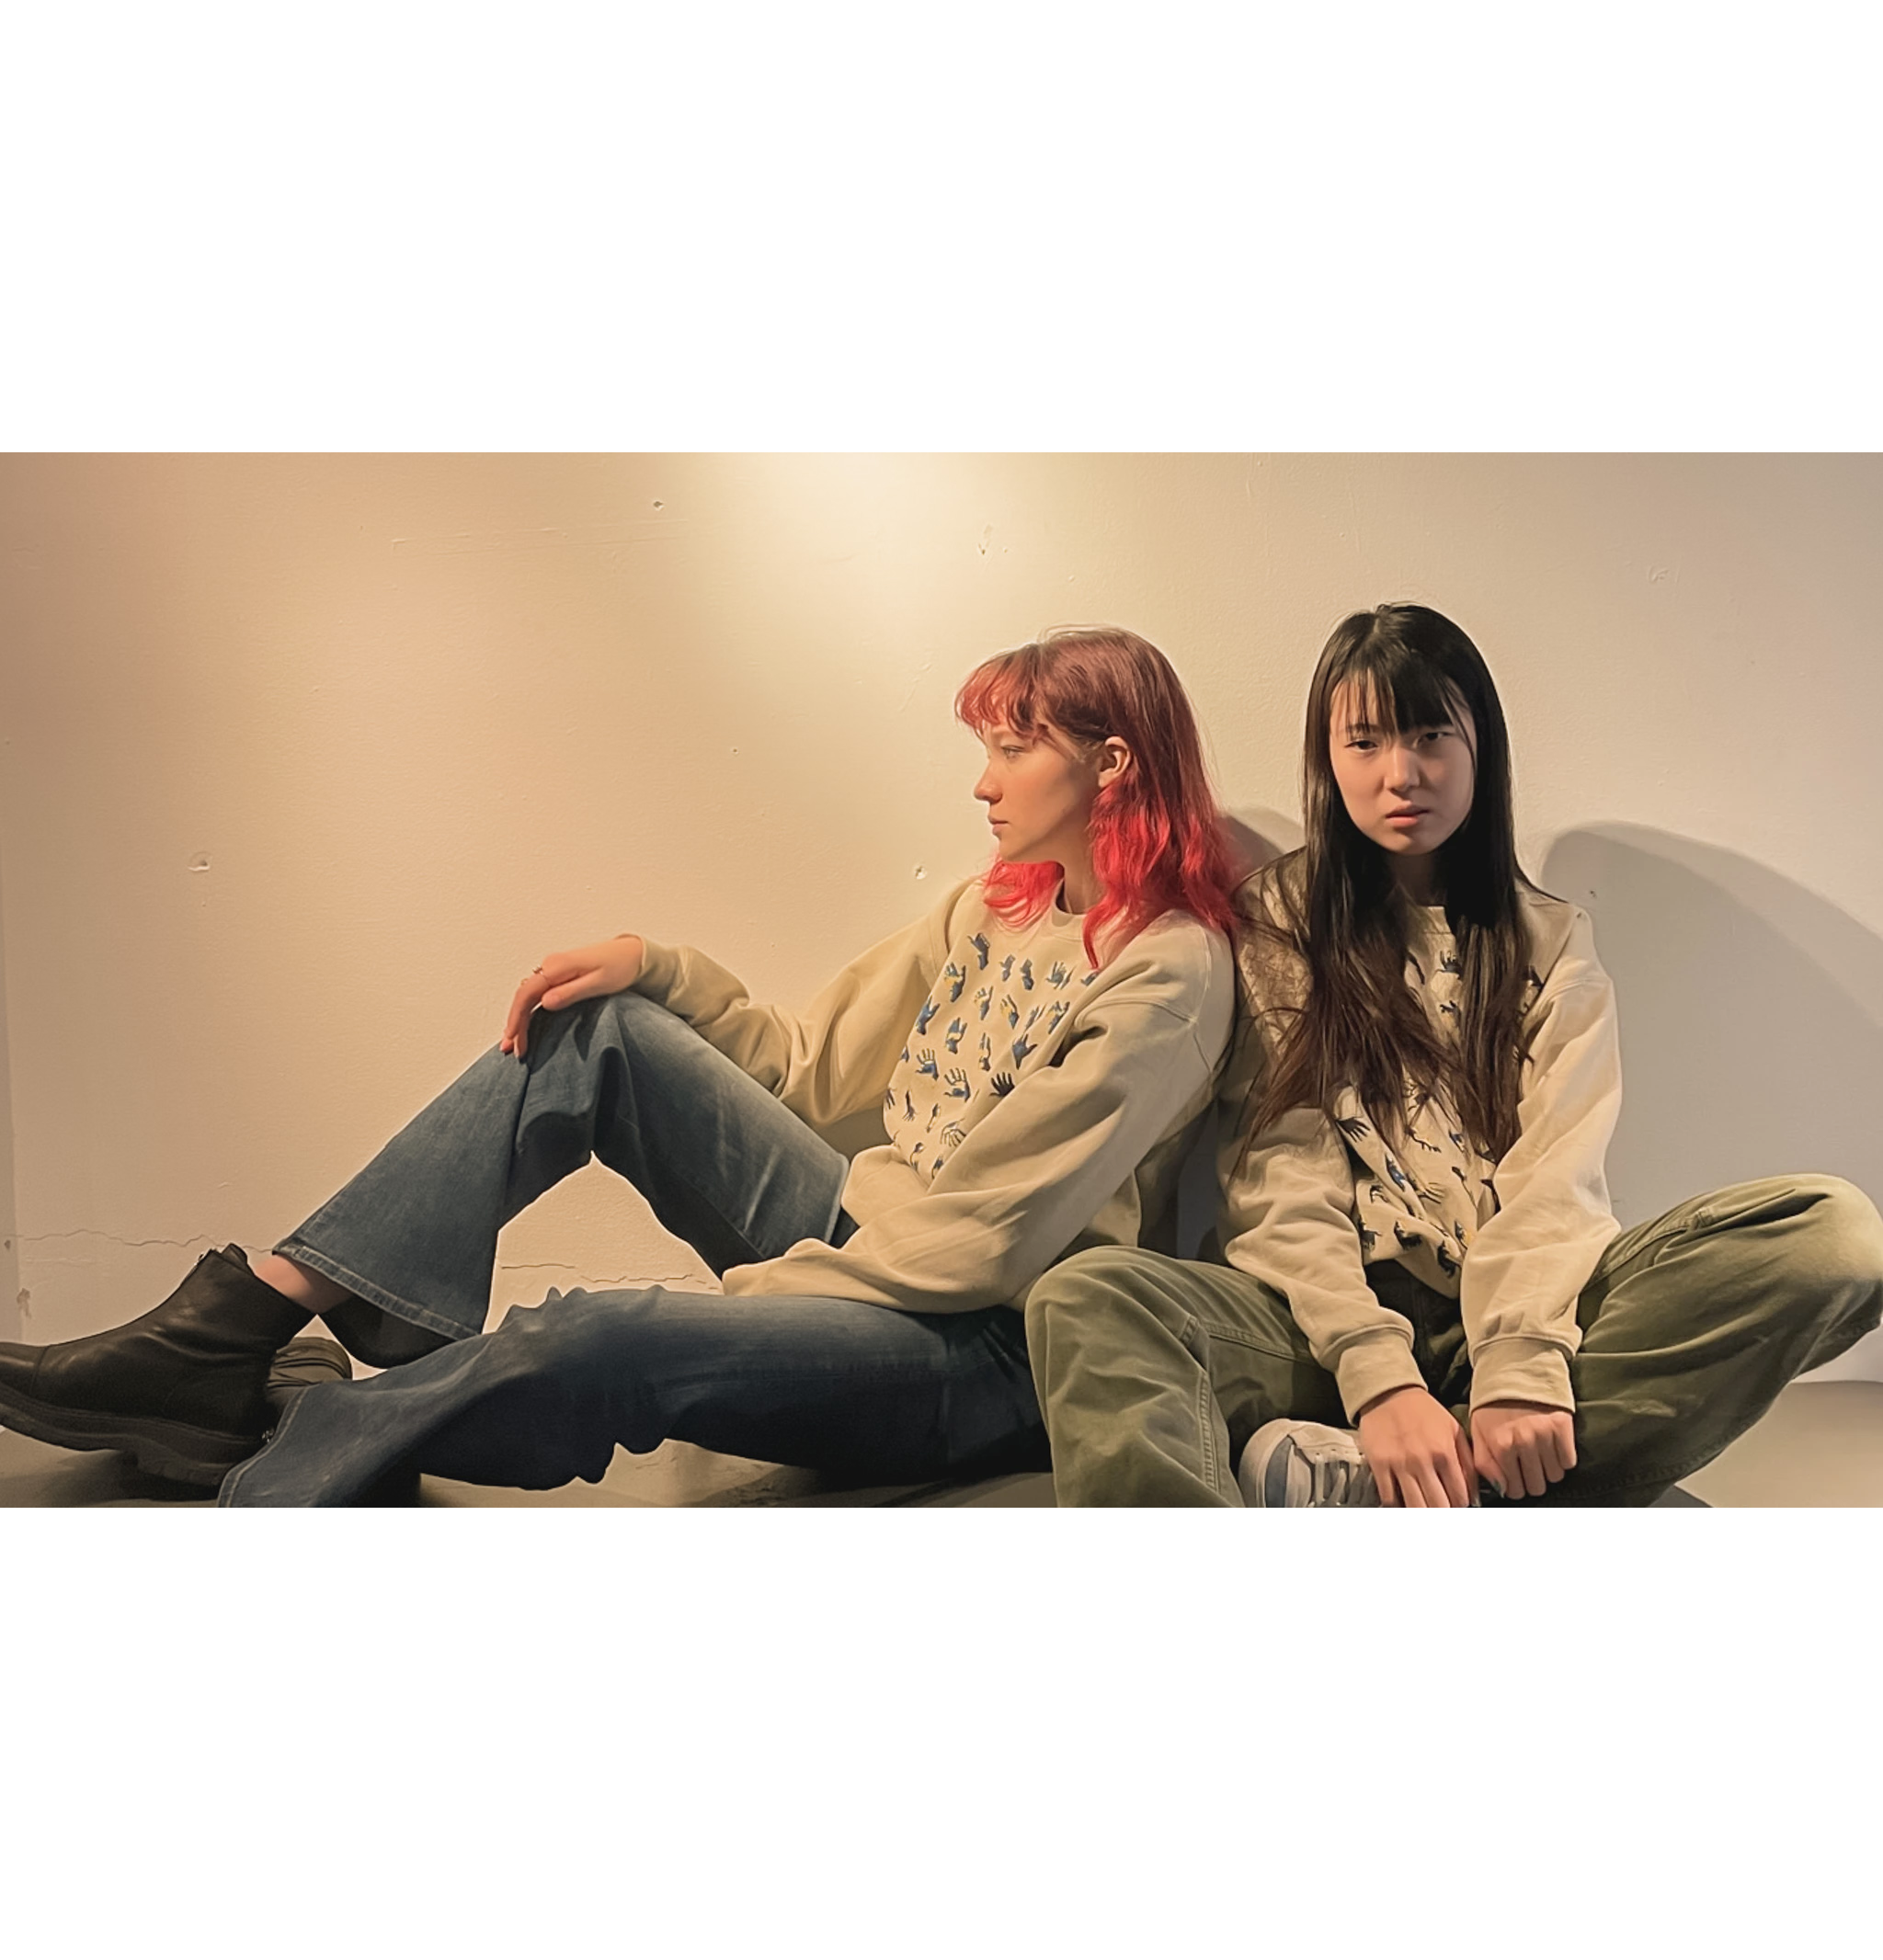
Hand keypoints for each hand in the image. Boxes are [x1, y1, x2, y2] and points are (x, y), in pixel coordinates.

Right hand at [500, 935, 644, 1056]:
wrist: (632, 953)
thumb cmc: (621, 966)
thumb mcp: (599, 982)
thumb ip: (571, 992)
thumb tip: (544, 1002)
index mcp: (557, 966)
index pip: (527, 994)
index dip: (517, 1019)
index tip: (514, 1039)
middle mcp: (550, 966)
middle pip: (523, 997)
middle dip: (514, 1024)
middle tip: (510, 1049)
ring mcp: (553, 970)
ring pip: (528, 997)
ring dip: (519, 1020)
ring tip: (513, 1043)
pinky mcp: (558, 975)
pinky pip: (536, 995)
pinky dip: (528, 1012)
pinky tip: (525, 1026)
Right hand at [1355, 1385, 1477, 1507]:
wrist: (1389, 1392)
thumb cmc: (1423, 1411)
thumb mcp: (1454, 1430)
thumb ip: (1467, 1462)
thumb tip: (1473, 1494)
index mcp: (1445, 1452)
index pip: (1459, 1497)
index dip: (1460, 1507)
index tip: (1457, 1507)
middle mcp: (1423, 1461)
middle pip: (1439, 1506)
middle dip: (1443, 1514)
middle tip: (1441, 1511)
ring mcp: (1399, 1464)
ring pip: (1415, 1506)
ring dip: (1422, 1513)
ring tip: (1425, 1510)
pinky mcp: (1379, 1464)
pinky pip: (1389, 1497)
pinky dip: (1398, 1505)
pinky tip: (1403, 1502)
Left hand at [1469, 1401, 1575, 1498]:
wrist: (1513, 1372)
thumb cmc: (1493, 1407)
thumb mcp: (1478, 1433)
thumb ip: (1484, 1464)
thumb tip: (1501, 1490)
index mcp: (1499, 1445)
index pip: (1514, 1490)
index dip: (1515, 1487)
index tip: (1515, 1479)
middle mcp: (1523, 1441)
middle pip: (1537, 1487)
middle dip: (1532, 1481)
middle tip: (1528, 1466)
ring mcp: (1544, 1433)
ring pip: (1555, 1476)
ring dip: (1548, 1470)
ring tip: (1538, 1454)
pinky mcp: (1562, 1425)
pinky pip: (1569, 1461)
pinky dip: (1562, 1459)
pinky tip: (1551, 1447)